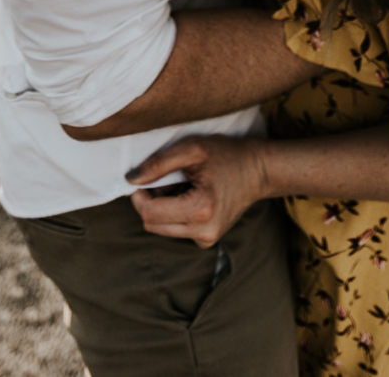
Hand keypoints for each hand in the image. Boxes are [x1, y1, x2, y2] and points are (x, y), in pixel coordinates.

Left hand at [128, 135, 267, 247]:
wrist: (257, 170)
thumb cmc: (226, 154)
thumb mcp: (192, 149)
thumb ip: (159, 164)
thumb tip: (131, 179)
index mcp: (201, 210)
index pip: (150, 214)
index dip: (139, 195)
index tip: (145, 177)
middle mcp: (204, 232)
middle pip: (153, 225)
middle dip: (151, 202)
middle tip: (168, 179)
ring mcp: (207, 239)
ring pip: (162, 229)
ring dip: (163, 208)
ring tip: (181, 186)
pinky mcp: (207, 240)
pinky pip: (176, 230)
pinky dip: (174, 214)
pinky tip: (190, 197)